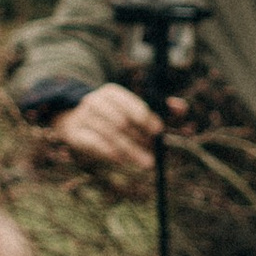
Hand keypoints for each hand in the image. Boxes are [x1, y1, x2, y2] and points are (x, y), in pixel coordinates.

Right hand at [49, 83, 164, 177]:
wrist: (72, 117)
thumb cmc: (113, 114)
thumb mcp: (133, 107)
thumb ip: (158, 108)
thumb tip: (183, 107)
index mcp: (112, 92)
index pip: (131, 104)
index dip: (146, 118)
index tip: (159, 132)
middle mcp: (95, 101)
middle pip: (122, 122)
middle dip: (140, 140)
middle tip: (154, 156)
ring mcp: (83, 116)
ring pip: (111, 135)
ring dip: (130, 151)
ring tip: (146, 163)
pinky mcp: (73, 132)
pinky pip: (94, 144)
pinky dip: (110, 153)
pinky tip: (123, 161)